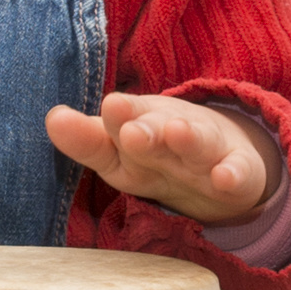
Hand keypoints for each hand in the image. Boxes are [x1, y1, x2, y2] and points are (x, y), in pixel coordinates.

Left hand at [46, 89, 275, 224]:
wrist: (225, 160)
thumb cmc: (160, 153)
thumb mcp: (121, 151)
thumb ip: (87, 139)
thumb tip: (52, 118)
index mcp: (136, 129)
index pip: (114, 126)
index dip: (103, 123)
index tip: (89, 112)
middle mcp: (169, 135)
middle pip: (153, 131)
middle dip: (141, 128)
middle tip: (125, 124)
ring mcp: (205, 152)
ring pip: (196, 144)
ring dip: (186, 137)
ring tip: (176, 132)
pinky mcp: (237, 171)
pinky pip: (237, 173)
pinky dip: (233, 174)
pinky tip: (225, 177)